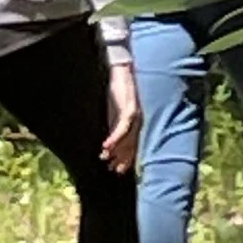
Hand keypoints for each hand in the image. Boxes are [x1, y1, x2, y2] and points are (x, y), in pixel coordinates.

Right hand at [102, 56, 140, 174]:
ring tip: (106, 161)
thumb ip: (114, 125)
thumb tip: (108, 143)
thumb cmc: (118, 90)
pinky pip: (121, 128)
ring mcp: (135, 117)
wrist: (122, 71)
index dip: (126, 158)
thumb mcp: (115, 111)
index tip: (118, 170)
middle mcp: (138, 122)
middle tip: (113, 170)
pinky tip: (105, 146)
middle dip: (122, 159)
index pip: (132, 145)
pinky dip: (114, 139)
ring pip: (127, 140)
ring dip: (116, 151)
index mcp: (135, 122)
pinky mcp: (129, 110)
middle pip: (131, 145)